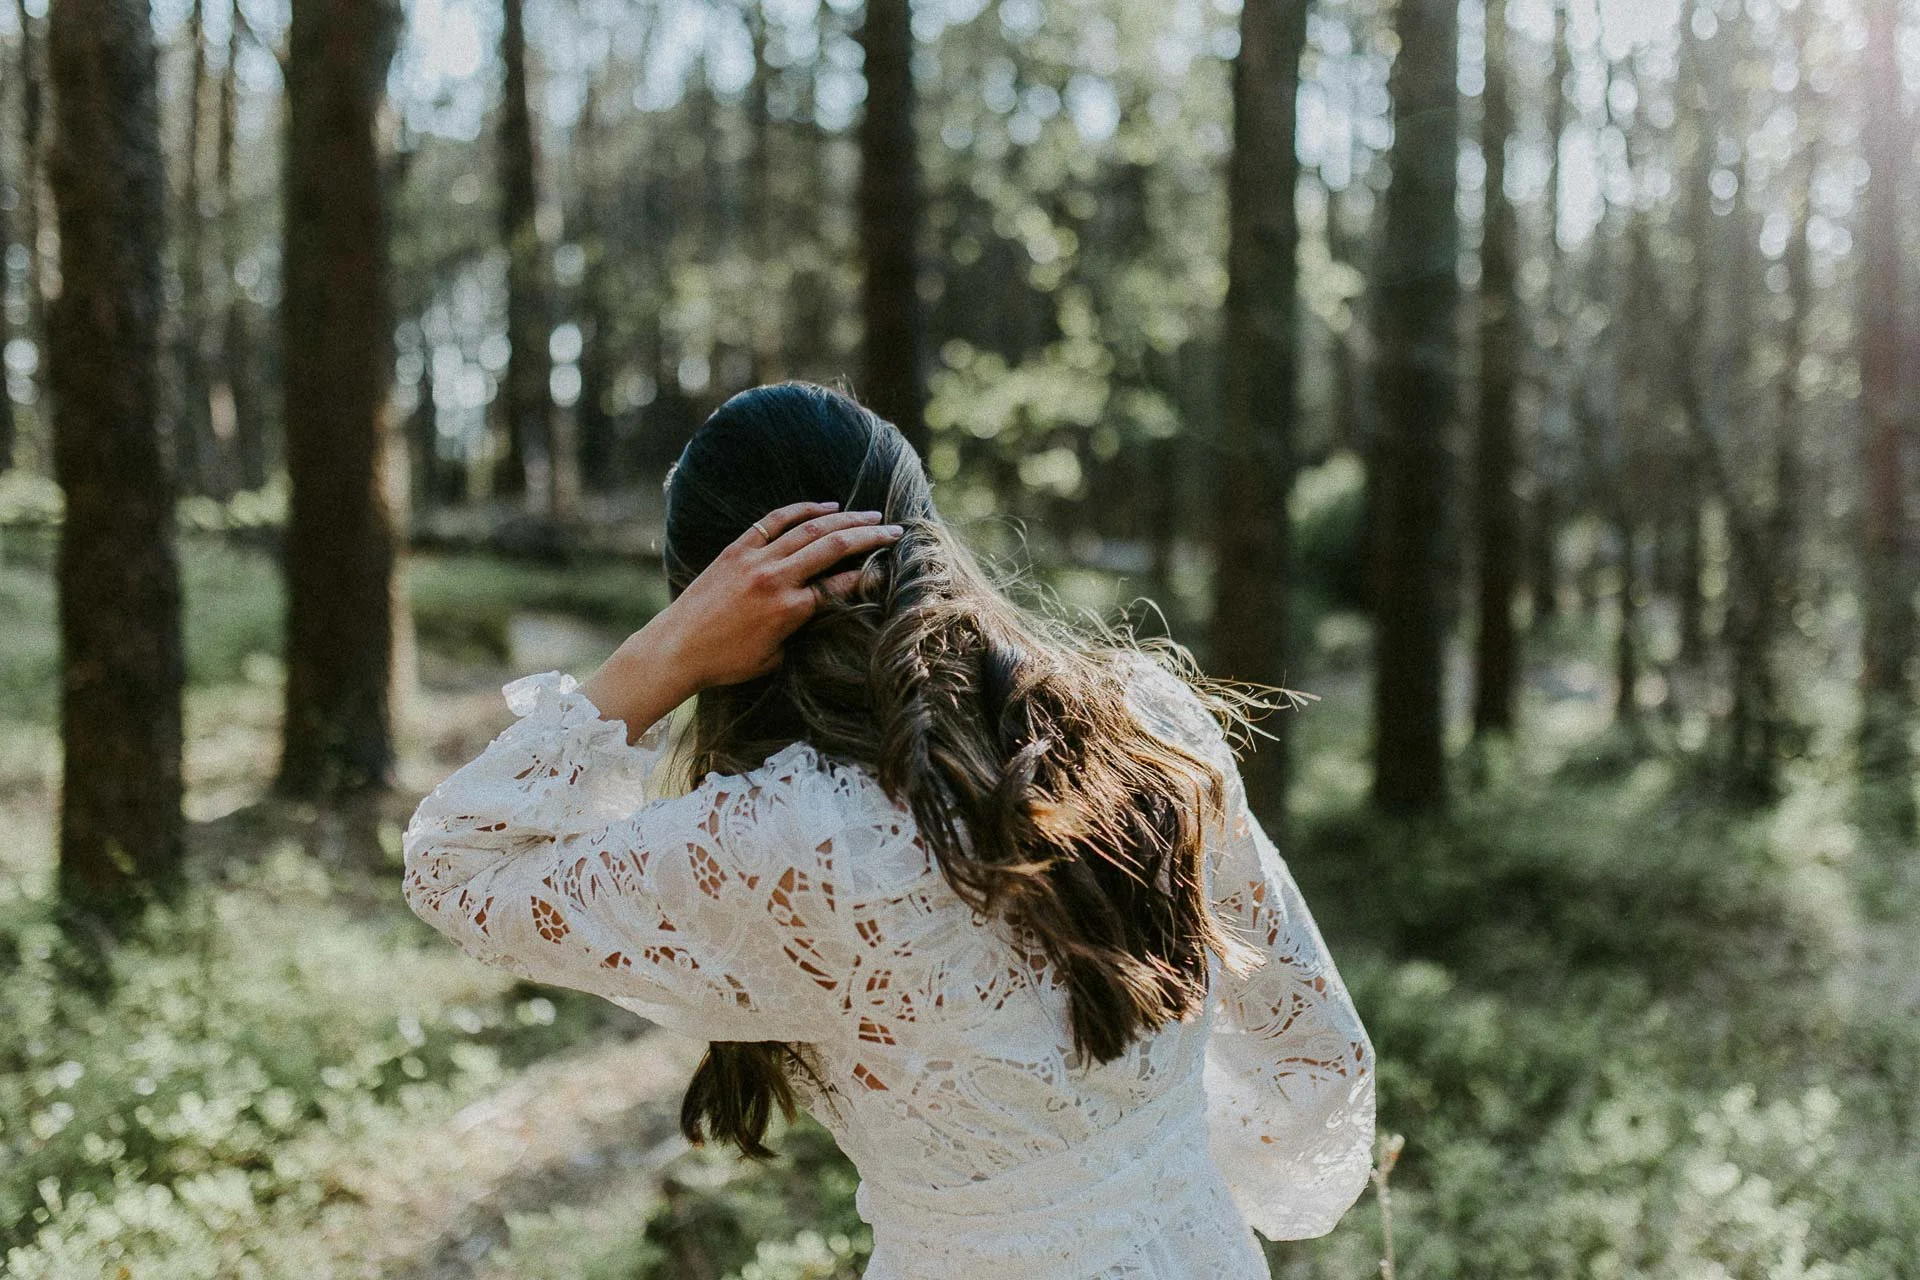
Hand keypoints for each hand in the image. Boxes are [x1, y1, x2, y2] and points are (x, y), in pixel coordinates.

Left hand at [580, 502, 902, 736]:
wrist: (676, 648)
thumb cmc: (725, 663)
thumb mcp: (774, 658)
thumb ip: (803, 632)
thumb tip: (827, 610)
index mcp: (789, 611)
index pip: (841, 585)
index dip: (867, 574)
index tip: (887, 566)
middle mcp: (776, 579)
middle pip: (834, 548)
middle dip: (869, 536)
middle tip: (895, 531)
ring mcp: (755, 559)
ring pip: (810, 528)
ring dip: (846, 518)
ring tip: (871, 514)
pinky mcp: (737, 549)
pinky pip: (775, 521)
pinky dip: (803, 509)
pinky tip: (826, 506)